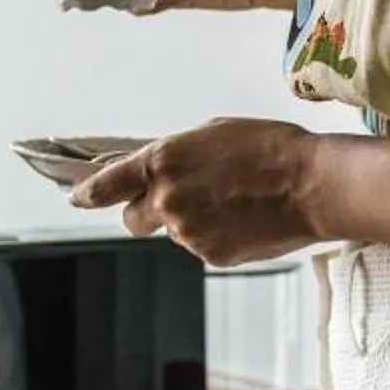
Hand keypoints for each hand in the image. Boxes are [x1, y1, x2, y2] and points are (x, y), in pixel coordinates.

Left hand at [71, 118, 327, 266]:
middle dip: (146, 213)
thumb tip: (162, 173)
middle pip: (132, 219)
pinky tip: (245, 219)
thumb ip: (176, 156)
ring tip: (232, 203)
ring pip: (173, 233)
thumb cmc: (268, 147)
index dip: (88, 194)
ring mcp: (187, 233)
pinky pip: (201, 247)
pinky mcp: (211, 256)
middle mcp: (166, 201)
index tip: (77, 197)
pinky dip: (216, 236)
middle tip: (173, 202)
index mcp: (162, 162)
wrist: (311, 184)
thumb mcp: (212, 133)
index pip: (107, 185)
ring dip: (190, 222)